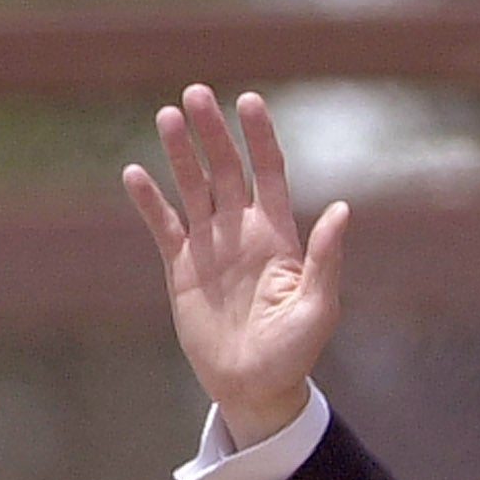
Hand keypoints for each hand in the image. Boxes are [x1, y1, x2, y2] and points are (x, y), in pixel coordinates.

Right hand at [121, 85, 350, 448]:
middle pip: (227, 170)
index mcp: (278, 236)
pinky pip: (162, 225)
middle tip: (196, 94)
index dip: (260, 137)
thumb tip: (343, 209)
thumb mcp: (317, 306)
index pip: (269, 173)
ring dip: (181, 153)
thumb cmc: (294, 351)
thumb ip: (324, 258)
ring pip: (193, 187)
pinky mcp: (181, 267)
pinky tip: (135, 173)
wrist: (255, 386)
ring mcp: (210, 246)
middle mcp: (242, 231)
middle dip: (213, 132)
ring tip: (168, 116)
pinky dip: (149, 201)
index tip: (249, 101)